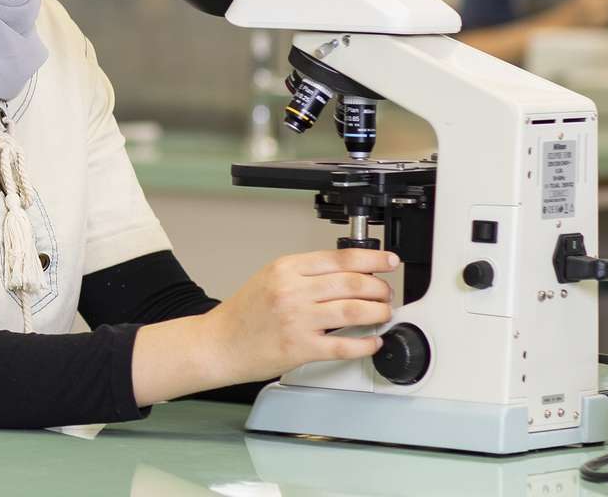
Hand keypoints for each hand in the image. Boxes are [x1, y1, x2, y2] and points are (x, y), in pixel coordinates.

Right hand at [197, 249, 397, 384]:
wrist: (218, 343)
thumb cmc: (243, 314)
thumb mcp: (270, 278)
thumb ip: (305, 274)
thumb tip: (346, 274)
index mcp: (286, 269)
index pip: (339, 258)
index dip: (372, 259)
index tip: (388, 262)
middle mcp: (292, 291)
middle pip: (351, 283)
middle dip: (379, 288)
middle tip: (385, 293)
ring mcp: (297, 320)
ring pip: (353, 311)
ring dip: (377, 312)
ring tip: (383, 313)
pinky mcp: (300, 348)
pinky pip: (343, 345)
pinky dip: (364, 344)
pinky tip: (372, 342)